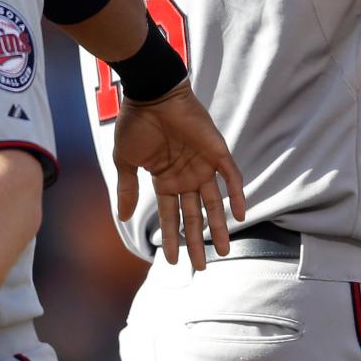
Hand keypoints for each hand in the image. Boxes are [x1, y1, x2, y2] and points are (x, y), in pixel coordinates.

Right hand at [113, 79, 246, 269]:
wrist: (152, 94)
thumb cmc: (136, 124)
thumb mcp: (125, 161)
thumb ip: (126, 189)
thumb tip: (122, 217)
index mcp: (166, 179)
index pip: (171, 215)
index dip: (171, 237)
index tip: (170, 261)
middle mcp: (186, 176)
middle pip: (194, 215)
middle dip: (197, 241)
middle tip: (202, 266)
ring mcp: (203, 164)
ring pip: (215, 202)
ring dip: (220, 226)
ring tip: (223, 250)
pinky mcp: (217, 151)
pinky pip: (231, 176)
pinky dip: (236, 194)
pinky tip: (238, 216)